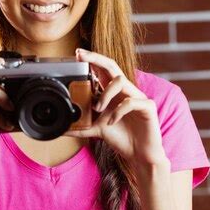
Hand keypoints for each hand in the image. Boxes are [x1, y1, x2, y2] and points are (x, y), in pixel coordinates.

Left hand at [63, 48, 168, 168]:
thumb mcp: (96, 130)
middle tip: (81, 56)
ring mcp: (138, 97)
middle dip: (96, 58)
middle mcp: (126, 91)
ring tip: (97, 109)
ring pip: (120, 81)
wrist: (140, 155)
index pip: (103, 70)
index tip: (77, 54)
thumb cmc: (121, 138)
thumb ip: (80, 127)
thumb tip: (62, 129)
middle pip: (112, 66)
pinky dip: (118, 111)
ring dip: (105, 94)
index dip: (92, 60)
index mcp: (114, 93)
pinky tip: (111, 122)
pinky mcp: (148, 107)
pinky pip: (131, 102)